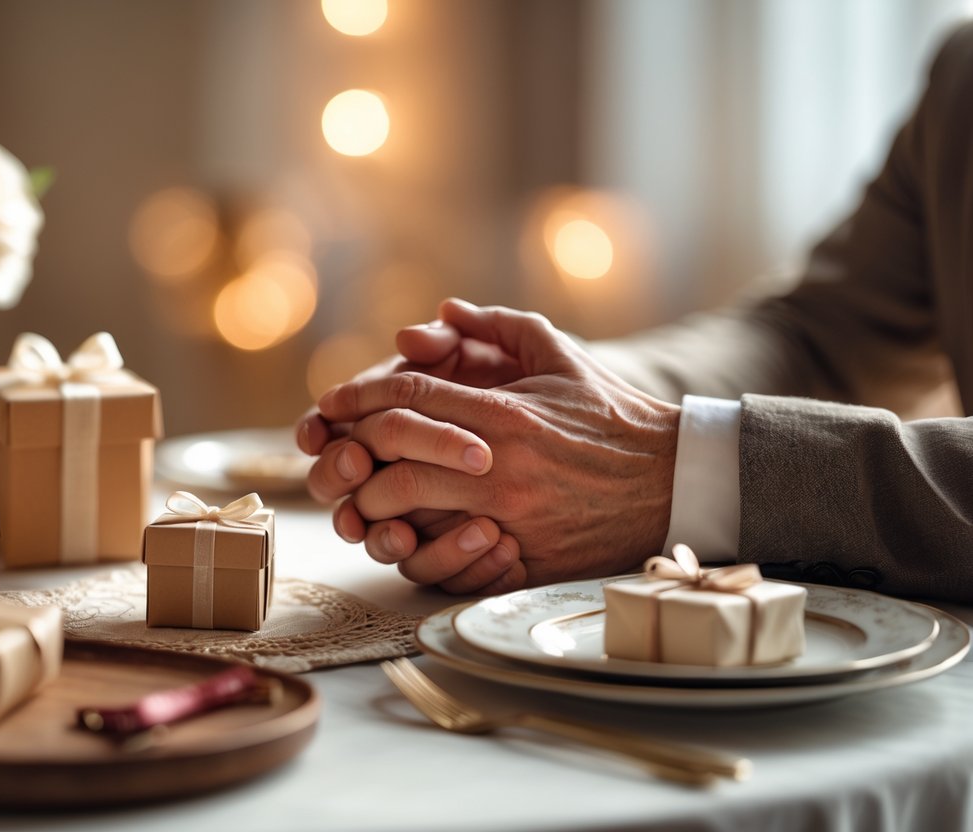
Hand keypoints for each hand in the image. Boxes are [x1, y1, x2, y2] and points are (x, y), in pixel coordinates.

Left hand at [316, 301, 680, 587]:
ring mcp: (510, 514)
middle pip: (394, 453)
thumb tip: (445, 309)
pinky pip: (447, 560)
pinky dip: (414, 549)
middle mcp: (499, 462)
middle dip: (352, 452)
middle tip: (337, 453)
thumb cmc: (614, 416)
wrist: (675, 481)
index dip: (358, 396)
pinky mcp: (523, 557)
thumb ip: (501, 326)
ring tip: (360, 497)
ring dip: (371, 503)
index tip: (333, 403)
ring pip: (409, 509)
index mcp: (505, 410)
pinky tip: (401, 538)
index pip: (409, 396)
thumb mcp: (563, 356)